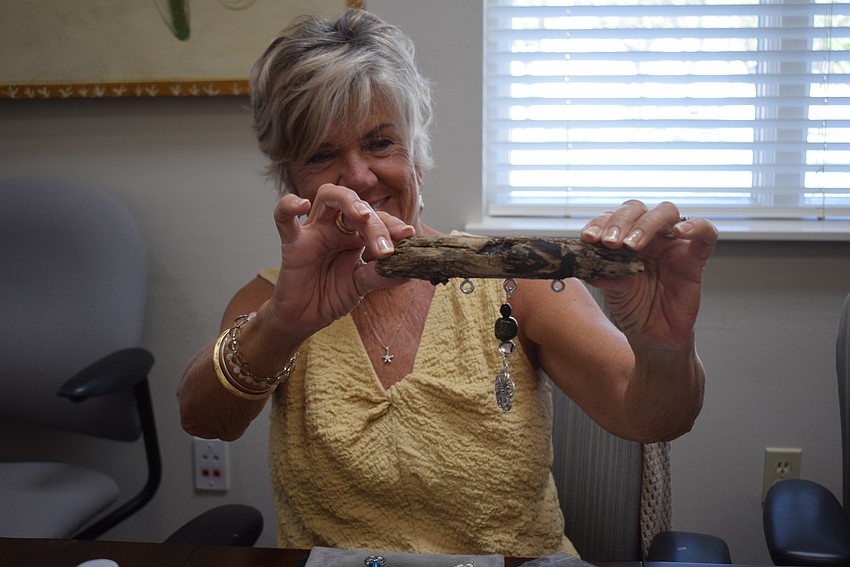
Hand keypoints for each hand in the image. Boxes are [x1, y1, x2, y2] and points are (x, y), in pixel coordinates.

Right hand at [265, 183, 413, 335]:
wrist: (305, 317)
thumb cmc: (331, 295)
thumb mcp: (361, 285)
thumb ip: (380, 276)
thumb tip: (408, 272)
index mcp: (357, 235)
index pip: (377, 219)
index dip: (393, 225)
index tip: (408, 235)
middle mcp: (337, 227)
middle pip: (357, 206)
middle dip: (375, 222)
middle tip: (385, 247)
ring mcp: (315, 231)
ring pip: (328, 197)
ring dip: (348, 202)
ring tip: (362, 216)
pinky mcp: (292, 242)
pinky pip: (284, 218)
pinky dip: (289, 206)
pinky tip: (302, 205)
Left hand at [580, 200, 717, 347]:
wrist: (654, 337)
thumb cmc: (634, 309)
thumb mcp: (614, 292)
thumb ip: (606, 276)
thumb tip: (590, 267)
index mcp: (625, 240)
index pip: (613, 218)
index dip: (601, 223)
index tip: (589, 237)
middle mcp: (649, 237)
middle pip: (637, 209)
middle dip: (621, 221)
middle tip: (610, 242)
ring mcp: (672, 244)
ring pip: (666, 213)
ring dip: (647, 223)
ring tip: (631, 244)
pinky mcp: (695, 257)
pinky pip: (705, 233)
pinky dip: (694, 226)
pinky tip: (678, 232)